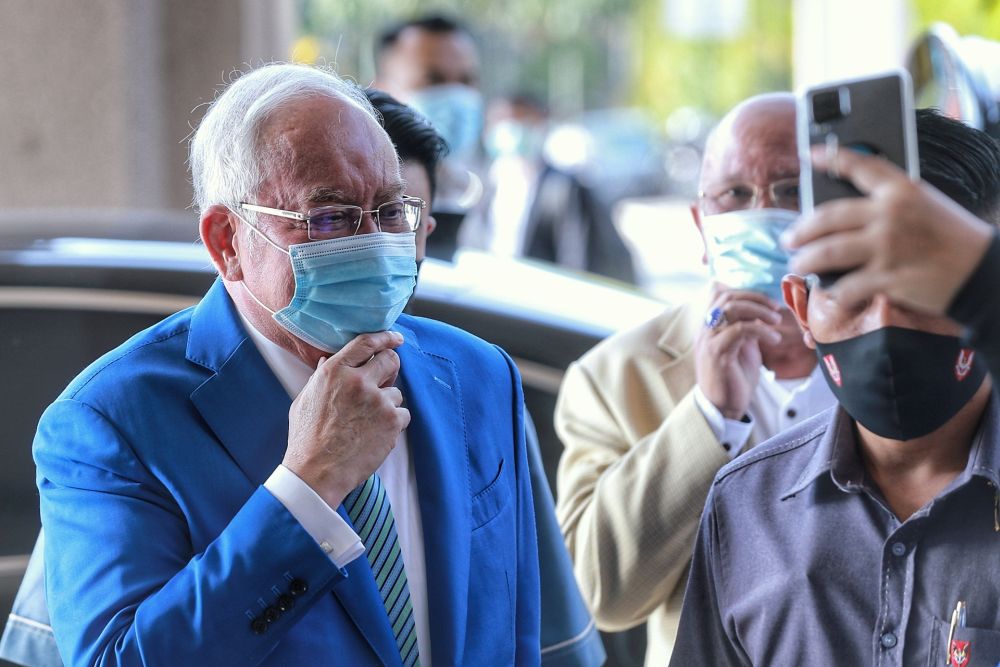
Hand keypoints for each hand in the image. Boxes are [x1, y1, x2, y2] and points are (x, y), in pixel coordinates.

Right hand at [282, 331, 409, 507]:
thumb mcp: (305, 400)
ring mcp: (378, 401)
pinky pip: (403, 414)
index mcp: (335, 371)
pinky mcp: (392, 422)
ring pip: (397, 393)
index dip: (384, 337)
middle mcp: (358, 381)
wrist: (317, 472)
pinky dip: (394, 424)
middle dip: (391, 368)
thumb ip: (320, 377)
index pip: (365, 343)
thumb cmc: (306, 438)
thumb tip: (327, 360)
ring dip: (387, 404)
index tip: (395, 338)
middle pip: (390, 360)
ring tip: (367, 423)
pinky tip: (376, 434)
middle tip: (386, 381)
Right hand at [694, 287, 781, 419]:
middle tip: (775, 309)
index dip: (747, 293)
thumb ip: (745, 327)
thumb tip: (761, 312)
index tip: (769, 304)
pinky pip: (739, 330)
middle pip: (726, 297)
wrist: (722, 406)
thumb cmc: (733, 377)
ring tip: (775, 321)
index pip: (722, 294)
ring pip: (731, 309)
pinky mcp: (717, 353)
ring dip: (758, 310)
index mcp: (709, 325)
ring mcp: (709, 340)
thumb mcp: (741, 346)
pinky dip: (760, 330)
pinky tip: (774, 338)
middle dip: (755, 298)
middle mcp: (705, 329)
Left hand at [784, 146, 993, 314]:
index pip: (859, 165)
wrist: (983, 272)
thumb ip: (889, 203)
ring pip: (827, 253)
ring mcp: (887, 247)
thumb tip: (845, 216)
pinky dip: (835, 291)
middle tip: (788, 239)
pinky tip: (831, 291)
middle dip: (800, 230)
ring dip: (805, 261)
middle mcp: (890, 215)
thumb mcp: (926, 205)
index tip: (809, 154)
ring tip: (798, 265)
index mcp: (902, 190)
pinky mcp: (887, 278)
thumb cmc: (953, 238)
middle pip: (827, 217)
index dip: (830, 157)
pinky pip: (846, 286)